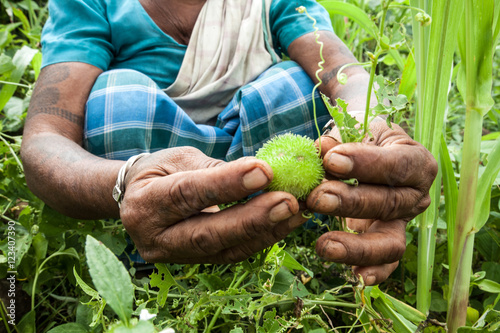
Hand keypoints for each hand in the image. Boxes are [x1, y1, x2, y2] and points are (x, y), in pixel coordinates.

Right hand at [119, 147, 307, 263]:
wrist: (139, 200)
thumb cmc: (161, 171)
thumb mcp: (178, 158)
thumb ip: (213, 168)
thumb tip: (259, 175)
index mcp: (145, 203)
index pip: (187, 193)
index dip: (226, 183)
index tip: (264, 171)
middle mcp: (156, 237)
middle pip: (207, 234)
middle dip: (252, 219)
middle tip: (288, 201)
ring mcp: (176, 256)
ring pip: (225, 250)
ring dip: (265, 231)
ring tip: (296, 212)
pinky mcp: (196, 262)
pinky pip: (233, 254)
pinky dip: (262, 239)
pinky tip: (286, 222)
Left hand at [307, 121, 437, 284]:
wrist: (369, 148)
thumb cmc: (362, 137)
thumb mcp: (354, 130)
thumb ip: (339, 142)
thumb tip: (323, 150)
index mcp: (414, 161)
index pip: (396, 164)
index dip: (365, 163)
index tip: (331, 159)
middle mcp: (415, 194)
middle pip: (388, 204)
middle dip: (350, 202)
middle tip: (317, 197)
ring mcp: (403, 221)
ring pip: (390, 242)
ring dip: (357, 245)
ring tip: (323, 244)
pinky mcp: (388, 239)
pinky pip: (387, 263)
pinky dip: (374, 271)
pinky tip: (356, 276)